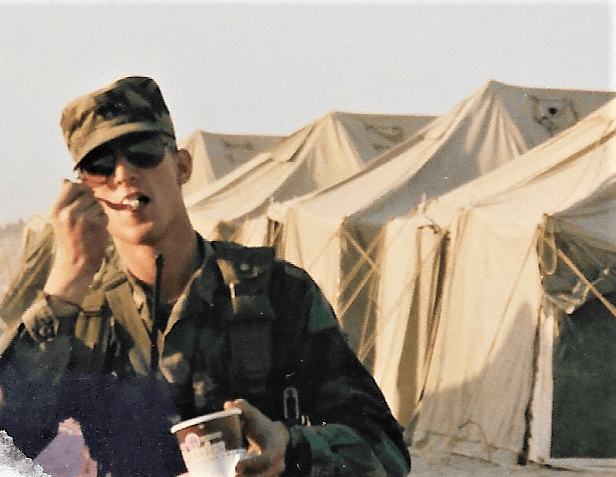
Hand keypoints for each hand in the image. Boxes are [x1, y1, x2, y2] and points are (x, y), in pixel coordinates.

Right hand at [44, 179, 108, 304]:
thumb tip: (65, 179)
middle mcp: (67, 212)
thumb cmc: (70, 240)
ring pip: (97, 203)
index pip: (71, 185)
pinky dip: (103, 220)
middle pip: (87, 192)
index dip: (81, 188)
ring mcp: (82, 217)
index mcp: (56, 209)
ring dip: (98, 212)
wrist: (75, 264)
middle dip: (91, 200)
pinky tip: (96, 231)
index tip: (84, 197)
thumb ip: (65, 200)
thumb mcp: (60, 220)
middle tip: (88, 214)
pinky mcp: (95, 223)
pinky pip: (104, 213)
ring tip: (90, 225)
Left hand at [224, 399, 289, 476]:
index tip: (237, 466)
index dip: (252, 464)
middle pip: (260, 476)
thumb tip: (229, 404)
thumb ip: (243, 409)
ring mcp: (271, 474)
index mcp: (275, 450)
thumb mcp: (256, 418)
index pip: (265, 460)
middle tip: (227, 475)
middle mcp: (276, 465)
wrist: (278, 439)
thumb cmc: (264, 428)